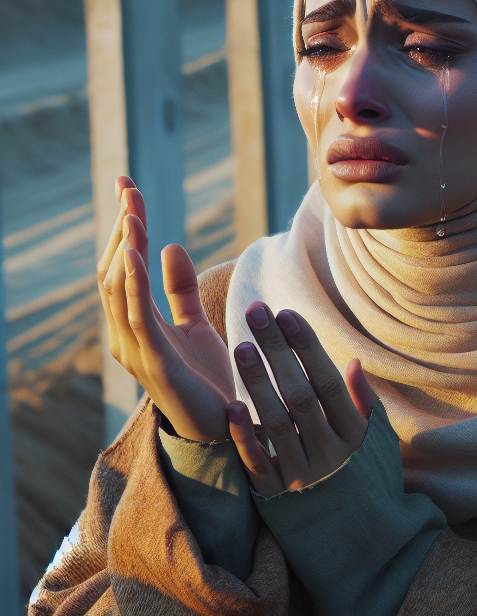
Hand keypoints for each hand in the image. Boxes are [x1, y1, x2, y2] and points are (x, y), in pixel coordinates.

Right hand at [97, 176, 234, 441]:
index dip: (126, 228)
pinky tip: (139, 256)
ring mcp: (135, 349)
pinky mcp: (153, 363)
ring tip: (133, 214)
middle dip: (122, 229)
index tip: (130, 188)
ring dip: (126, 250)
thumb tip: (169, 246)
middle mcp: (126, 334)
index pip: (124, 266)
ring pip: (119, 291)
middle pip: (114, 270)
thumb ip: (181, 290)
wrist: (223, 427)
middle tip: (129, 189)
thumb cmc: (206, 379)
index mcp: (135, 323)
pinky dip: (135, 284)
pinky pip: (138, 317)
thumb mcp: (196, 324)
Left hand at [228, 303, 378, 496]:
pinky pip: (258, 464)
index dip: (307, 346)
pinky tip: (231, 406)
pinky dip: (245, 436)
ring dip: (257, 382)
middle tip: (255, 313)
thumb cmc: (370, 485)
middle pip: (300, 393)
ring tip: (241, 346)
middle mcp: (330, 453)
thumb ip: (365, 405)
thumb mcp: (378, 445)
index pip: (328, 381)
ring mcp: (302, 476)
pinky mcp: (277, 498)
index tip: (287, 314)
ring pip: (277, 422)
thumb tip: (354, 362)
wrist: (360, 547)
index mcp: (355, 436)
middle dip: (277, 351)